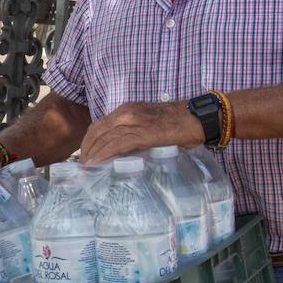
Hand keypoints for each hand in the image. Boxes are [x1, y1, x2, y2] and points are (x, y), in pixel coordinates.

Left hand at [78, 101, 203, 163]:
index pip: (98, 126)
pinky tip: (96, 166)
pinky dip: (103, 156)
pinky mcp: (141, 134)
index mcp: (126, 110)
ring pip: (103, 140)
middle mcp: (125, 114)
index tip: (85, 158)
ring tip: (87, 172)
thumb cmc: (179, 123)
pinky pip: (116, 145)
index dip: (88, 143)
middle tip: (83, 169)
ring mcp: (133, 122)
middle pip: (95, 133)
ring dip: (92, 157)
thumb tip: (124, 154)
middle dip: (86, 152)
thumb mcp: (149, 124)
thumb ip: (135, 134)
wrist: (199, 117)